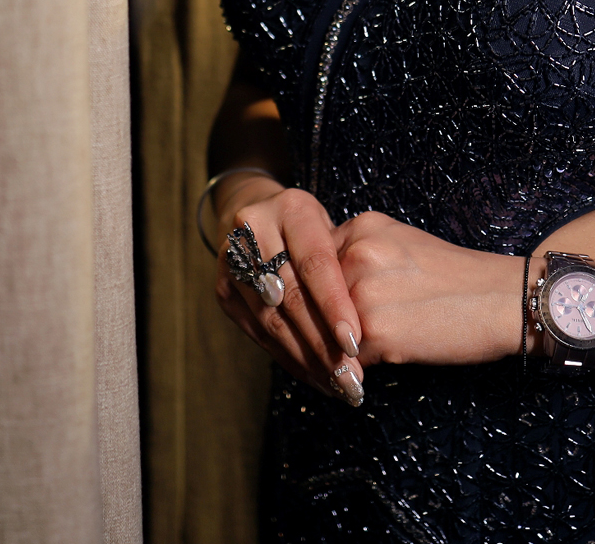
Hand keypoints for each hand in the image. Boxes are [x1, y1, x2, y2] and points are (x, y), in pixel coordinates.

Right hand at [212, 178, 367, 404]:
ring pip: (272, 320)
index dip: (334, 305)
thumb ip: (346, 268)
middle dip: (323, 342)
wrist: (260, 215)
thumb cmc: (315, 231)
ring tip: (337, 384)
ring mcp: (231, 260)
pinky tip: (314, 376)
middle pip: (290, 296)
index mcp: (292, 209)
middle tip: (350, 377)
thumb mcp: (335, 232)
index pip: (315, 263)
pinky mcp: (223, 289)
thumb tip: (371, 330)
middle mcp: (254, 230)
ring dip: (307, 358)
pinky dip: (289, 358)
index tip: (355, 344)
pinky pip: (258, 333)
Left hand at [331, 212, 523, 367]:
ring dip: (332, 351)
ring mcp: (362, 293)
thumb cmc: (456, 277)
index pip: (312, 264)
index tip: (313, 314)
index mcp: (361, 228)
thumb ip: (358, 255)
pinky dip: (351, 371)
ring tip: (347, 362)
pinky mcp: (375, 333)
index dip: (312, 294)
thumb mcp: (401, 244)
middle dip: (315, 325)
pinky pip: (344, 359)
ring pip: (323, 331)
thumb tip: (319, 288)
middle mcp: (356, 254)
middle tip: (321, 345)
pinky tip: (368, 373)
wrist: (503, 299)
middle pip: (310, 298)